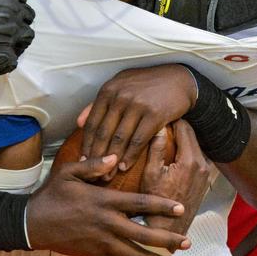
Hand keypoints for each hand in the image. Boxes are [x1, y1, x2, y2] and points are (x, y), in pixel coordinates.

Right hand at [0, 0, 35, 77]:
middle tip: (1, 29)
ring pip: (25, 39)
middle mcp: (14, 11)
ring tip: (0, 46)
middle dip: (17, 23)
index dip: (14, 7)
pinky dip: (2, 65)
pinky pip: (11, 61)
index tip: (3, 12)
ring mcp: (9, 32)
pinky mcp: (0, 51)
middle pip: (27, 20)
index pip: (23, 0)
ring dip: (15, 42)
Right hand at [27, 154, 190, 255]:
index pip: (140, 204)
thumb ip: (93, 165)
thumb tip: (114, 157)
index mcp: (104, 201)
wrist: (32, 223)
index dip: (162, 206)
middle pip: (143, 235)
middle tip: (185, 241)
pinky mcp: (93, 254)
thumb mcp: (69, 172)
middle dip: (167, 239)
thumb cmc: (52, 195)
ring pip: (133, 255)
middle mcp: (106, 224)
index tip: (180, 208)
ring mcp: (100, 242)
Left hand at [79, 65, 197, 174]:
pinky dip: (130, 156)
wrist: (179, 80)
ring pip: (119, 139)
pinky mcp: (154, 115)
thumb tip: (78, 122)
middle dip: (96, 157)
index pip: (92, 122)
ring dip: (112, 160)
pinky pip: (138, 141)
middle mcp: (121, 96)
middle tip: (92, 173)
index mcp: (109, 90)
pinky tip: (124, 166)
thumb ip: (98, 104)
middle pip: (104, 133)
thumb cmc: (147, 84)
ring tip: (107, 175)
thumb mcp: (120, 86)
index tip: (83, 160)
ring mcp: (138, 105)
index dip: (86, 144)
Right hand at [142, 120, 212, 235]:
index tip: (163, 113)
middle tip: (164, 120)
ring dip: (184, 139)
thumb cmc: (155, 203)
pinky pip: (197, 158)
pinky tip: (174, 151)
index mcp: (191, 160)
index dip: (174, 118)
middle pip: (192, 135)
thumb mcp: (151, 173)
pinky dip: (187, 151)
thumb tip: (160, 127)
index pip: (185, 128)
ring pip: (195, 146)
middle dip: (179, 127)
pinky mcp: (205, 180)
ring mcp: (206, 173)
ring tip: (168, 134)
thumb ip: (157, 148)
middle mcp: (203, 164)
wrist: (168, 229)